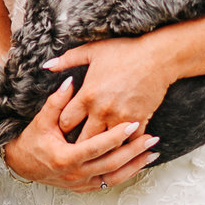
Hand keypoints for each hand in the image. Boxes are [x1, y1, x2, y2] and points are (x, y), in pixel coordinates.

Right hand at [2, 77, 159, 191]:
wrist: (21, 165)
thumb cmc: (31, 141)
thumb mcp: (41, 121)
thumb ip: (56, 102)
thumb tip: (69, 81)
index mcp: (65, 157)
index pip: (97, 147)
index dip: (116, 136)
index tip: (133, 124)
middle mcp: (75, 174)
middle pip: (111, 163)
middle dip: (134, 151)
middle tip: (152, 138)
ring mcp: (81, 183)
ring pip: (114, 177)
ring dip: (135, 165)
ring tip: (152, 153)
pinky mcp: (84, 188)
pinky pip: (110, 182)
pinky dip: (126, 174)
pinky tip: (139, 165)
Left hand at [43, 32, 174, 141]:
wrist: (157, 57)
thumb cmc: (124, 51)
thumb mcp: (92, 51)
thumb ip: (67, 60)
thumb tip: (47, 65)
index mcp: (87, 95)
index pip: (65, 121)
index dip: (62, 127)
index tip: (63, 130)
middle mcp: (102, 110)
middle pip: (83, 140)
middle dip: (78, 145)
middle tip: (75, 149)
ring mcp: (121, 118)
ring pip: (106, 145)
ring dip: (101, 149)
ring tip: (96, 153)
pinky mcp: (139, 120)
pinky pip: (129, 142)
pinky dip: (125, 145)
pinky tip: (120, 148)